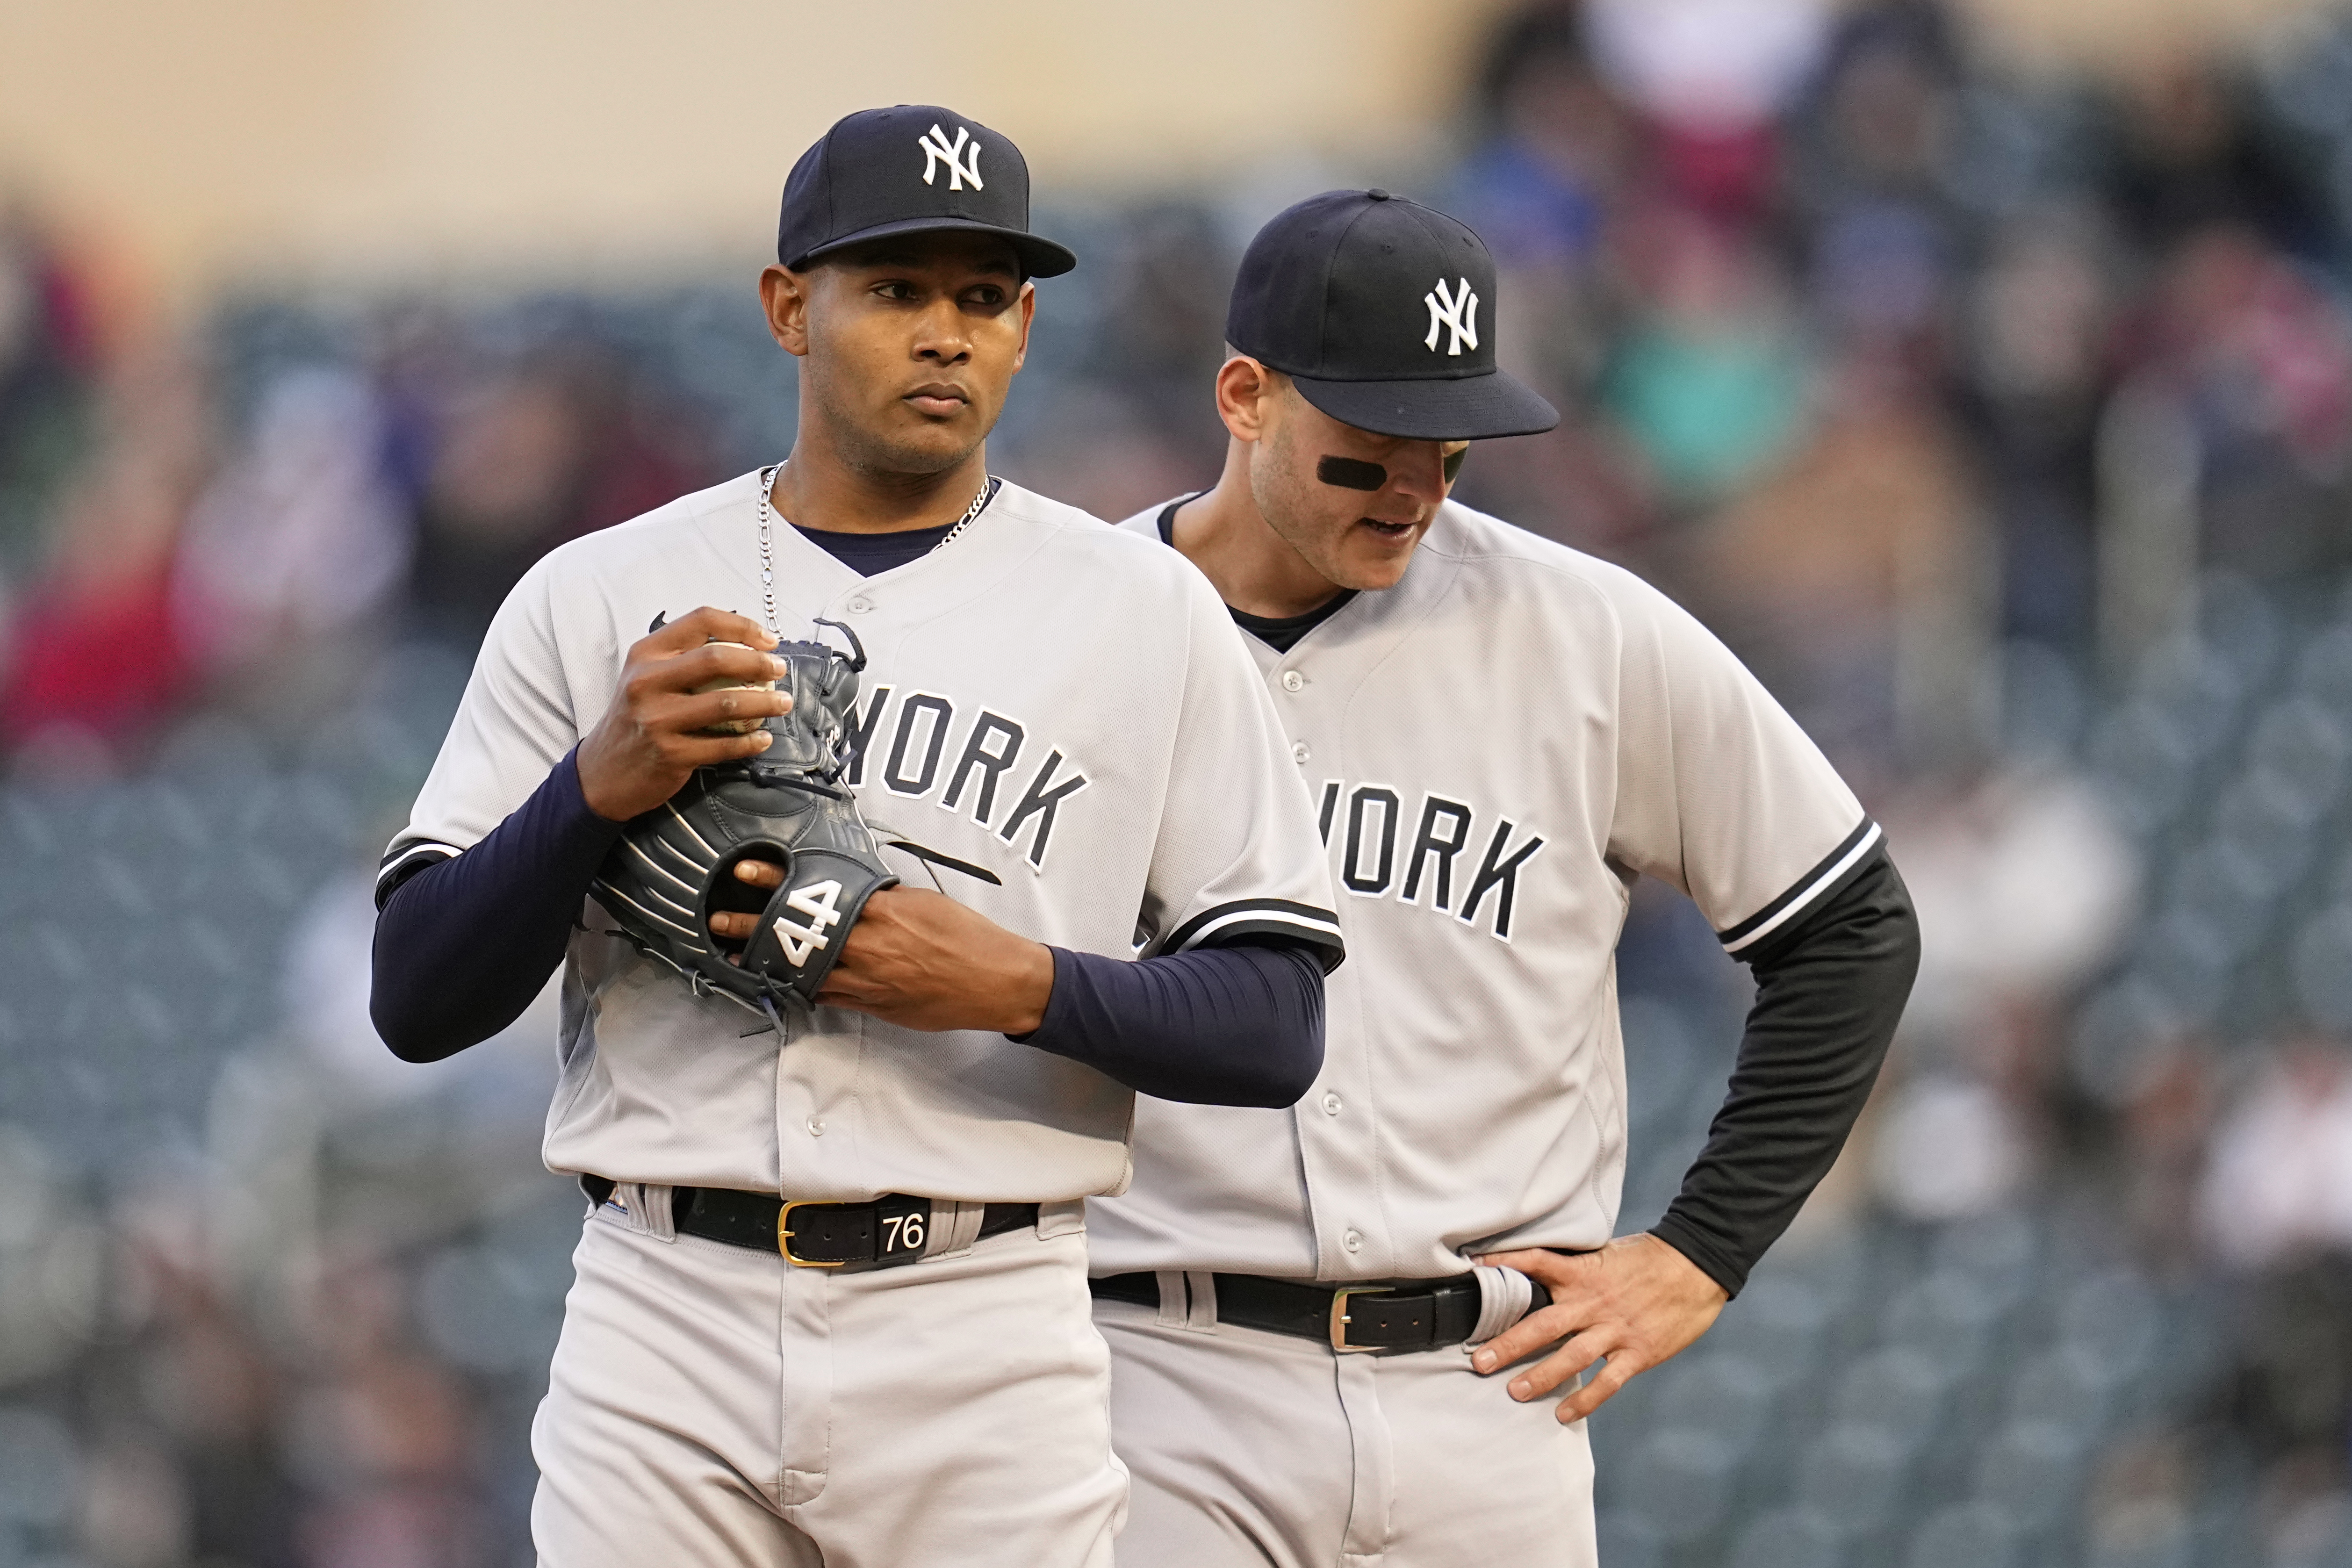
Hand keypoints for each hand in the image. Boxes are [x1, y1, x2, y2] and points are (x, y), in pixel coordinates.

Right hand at [577, 607, 791, 820]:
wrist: (603, 772)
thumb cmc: (635, 718)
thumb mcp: (646, 676)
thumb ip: (684, 657)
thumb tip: (746, 645)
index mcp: (645, 653)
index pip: (701, 621)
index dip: (743, 627)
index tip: (769, 640)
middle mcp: (647, 682)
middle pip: (717, 658)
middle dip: (759, 663)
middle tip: (780, 670)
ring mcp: (657, 719)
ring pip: (726, 702)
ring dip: (765, 703)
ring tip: (782, 703)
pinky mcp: (671, 754)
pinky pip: (723, 745)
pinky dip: (751, 742)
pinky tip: (763, 738)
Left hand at [710, 875, 1053, 1034]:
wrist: (996, 981)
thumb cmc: (968, 937)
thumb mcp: (927, 903)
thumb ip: (887, 899)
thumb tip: (856, 891)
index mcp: (884, 911)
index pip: (819, 891)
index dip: (778, 880)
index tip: (746, 870)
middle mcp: (871, 945)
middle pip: (801, 932)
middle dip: (756, 924)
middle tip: (720, 918)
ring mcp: (870, 979)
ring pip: (807, 969)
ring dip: (770, 960)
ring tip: (740, 953)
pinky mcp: (874, 1005)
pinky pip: (830, 996)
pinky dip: (806, 987)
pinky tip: (784, 981)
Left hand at [1468, 1234, 1727, 1422]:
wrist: (1697, 1266)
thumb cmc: (1648, 1258)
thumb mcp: (1606, 1254)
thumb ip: (1574, 1268)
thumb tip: (1539, 1275)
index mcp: (1583, 1272)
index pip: (1537, 1263)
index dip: (1505, 1264)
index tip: (1474, 1270)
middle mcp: (1594, 1302)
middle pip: (1544, 1324)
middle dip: (1509, 1344)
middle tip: (1479, 1361)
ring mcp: (1616, 1329)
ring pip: (1572, 1357)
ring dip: (1541, 1376)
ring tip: (1513, 1392)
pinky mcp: (1639, 1352)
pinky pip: (1607, 1381)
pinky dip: (1586, 1400)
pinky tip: (1564, 1414)